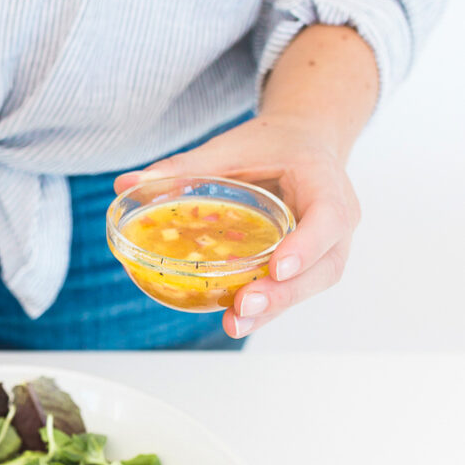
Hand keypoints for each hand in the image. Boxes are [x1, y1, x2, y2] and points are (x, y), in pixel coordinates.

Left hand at [114, 114, 360, 338]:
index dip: (307, 245)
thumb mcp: (232, 146)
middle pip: (324, 266)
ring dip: (275, 308)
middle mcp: (338, 220)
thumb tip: (125, 183)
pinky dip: (269, 306)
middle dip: (285, 292)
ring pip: (312, 285)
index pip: (328, 217)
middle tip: (244, 305)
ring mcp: (329, 246)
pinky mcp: (312, 263)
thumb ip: (186, 166)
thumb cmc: (273, 143)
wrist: (306, 141)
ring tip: (235, 322)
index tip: (277, 267)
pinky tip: (238, 318)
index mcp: (325, 181)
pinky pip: (297, 288)